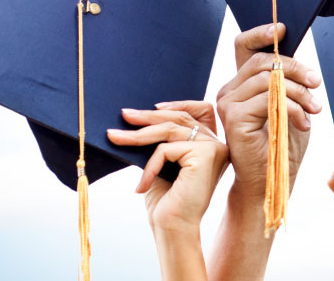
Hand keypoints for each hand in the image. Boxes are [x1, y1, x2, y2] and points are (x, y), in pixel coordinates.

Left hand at [107, 102, 227, 231]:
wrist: (173, 230)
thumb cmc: (166, 202)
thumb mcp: (163, 163)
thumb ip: (162, 140)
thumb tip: (138, 117)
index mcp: (211, 145)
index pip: (202, 110)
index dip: (179, 104)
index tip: (154, 107)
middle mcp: (217, 144)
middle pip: (181, 117)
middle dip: (148, 116)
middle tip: (123, 115)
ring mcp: (214, 148)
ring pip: (170, 129)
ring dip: (138, 134)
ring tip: (115, 137)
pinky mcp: (205, 154)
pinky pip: (166, 148)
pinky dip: (150, 165)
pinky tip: (143, 185)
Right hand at [216, 22, 321, 198]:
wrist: (272, 182)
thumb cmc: (281, 146)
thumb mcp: (290, 106)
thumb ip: (289, 83)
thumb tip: (300, 63)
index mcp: (242, 84)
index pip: (244, 46)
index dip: (261, 33)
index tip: (283, 29)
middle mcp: (230, 90)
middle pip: (263, 60)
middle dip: (296, 69)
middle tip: (316, 85)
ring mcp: (228, 103)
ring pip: (268, 78)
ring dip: (299, 92)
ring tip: (314, 109)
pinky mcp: (233, 117)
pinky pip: (268, 98)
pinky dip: (293, 108)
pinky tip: (304, 123)